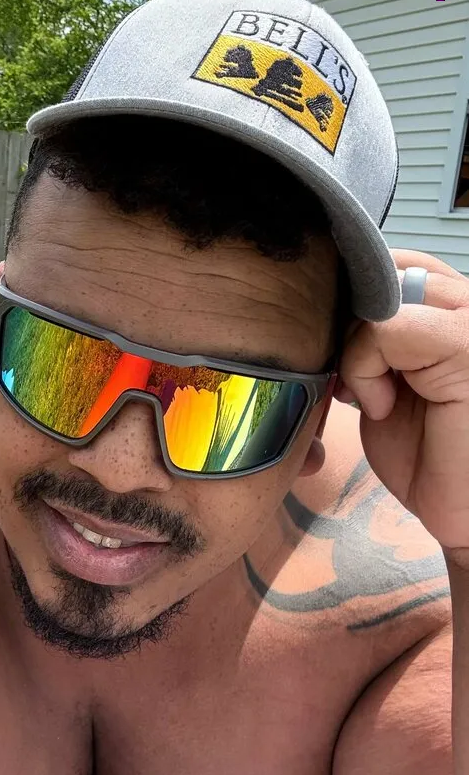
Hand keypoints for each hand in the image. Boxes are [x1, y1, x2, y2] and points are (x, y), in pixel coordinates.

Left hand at [335, 250, 468, 555]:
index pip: (387, 262)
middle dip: (347, 325)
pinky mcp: (465, 343)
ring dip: (355, 351)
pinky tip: (383, 408)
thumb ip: (371, 339)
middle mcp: (466, 303)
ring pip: (377, 296)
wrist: (465, 512)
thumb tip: (319, 310)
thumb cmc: (429, 454)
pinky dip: (365, 369)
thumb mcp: (388, 382)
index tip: (338, 353)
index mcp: (452, 307)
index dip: (350, 302)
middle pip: (378, 271)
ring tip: (376, 398)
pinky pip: (384, 328)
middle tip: (353, 380)